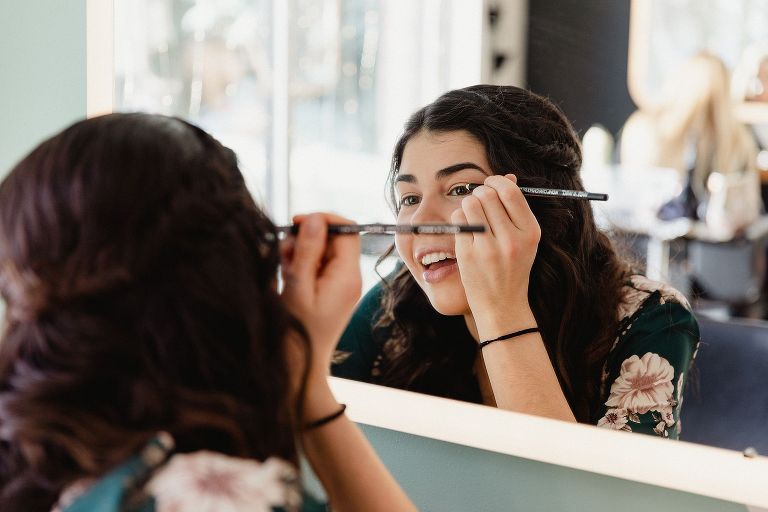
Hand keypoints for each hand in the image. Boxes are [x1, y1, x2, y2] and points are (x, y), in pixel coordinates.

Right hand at [280, 213, 361, 379]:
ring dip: (299, 251)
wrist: (298, 368)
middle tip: (283, 253)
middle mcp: (349, 278)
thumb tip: (316, 220)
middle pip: (333, 238)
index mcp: (348, 276)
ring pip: (321, 250)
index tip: (296, 223)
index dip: (323, 220)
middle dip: (306, 238)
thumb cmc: (295, 332)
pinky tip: (286, 276)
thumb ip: (308, 252)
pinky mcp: (328, 291)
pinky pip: (316, 266)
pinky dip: (299, 264)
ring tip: (282, 269)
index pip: (347, 230)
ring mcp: (339, 285)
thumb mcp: (298, 287)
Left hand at [451, 174, 540, 337]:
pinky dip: (460, 219)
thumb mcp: (524, 239)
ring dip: (468, 204)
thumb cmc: (512, 267)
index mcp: (530, 232)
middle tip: (479, 201)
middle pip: (487, 195)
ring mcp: (489, 249)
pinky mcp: (469, 255)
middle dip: (479, 192)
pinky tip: (466, 229)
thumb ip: (516, 209)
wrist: (502, 305)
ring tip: (472, 215)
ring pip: (470, 204)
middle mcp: (511, 240)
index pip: (510, 192)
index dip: (496, 182)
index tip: (491, 184)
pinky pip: (458, 221)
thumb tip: (508, 177)